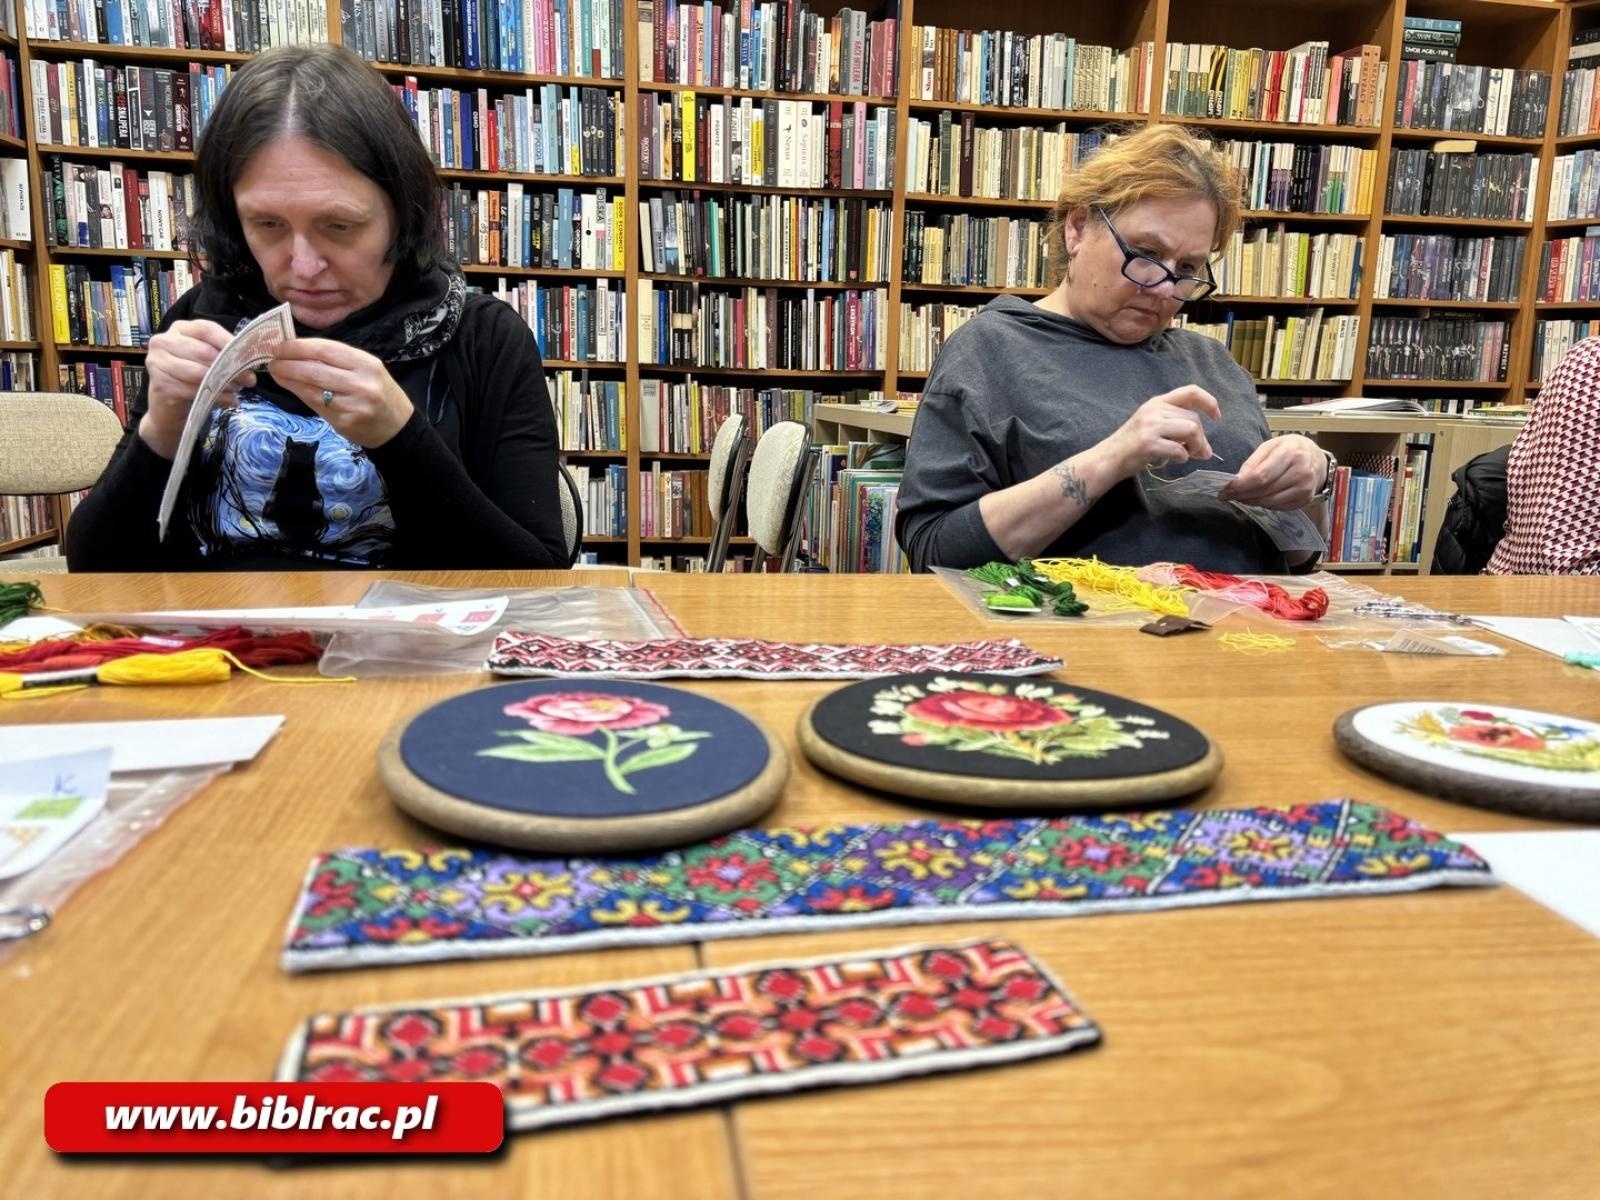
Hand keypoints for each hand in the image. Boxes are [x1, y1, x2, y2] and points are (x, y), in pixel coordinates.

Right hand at [138, 320, 256, 459]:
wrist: (167, 404)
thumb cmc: (192, 377)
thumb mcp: (207, 359)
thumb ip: (223, 353)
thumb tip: (249, 359)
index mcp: (179, 329)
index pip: (206, 329)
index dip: (229, 342)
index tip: (248, 357)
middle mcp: (164, 341)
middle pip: (203, 351)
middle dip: (230, 367)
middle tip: (249, 379)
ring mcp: (157, 362)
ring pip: (199, 372)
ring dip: (224, 383)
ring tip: (237, 389)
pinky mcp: (160, 384)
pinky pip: (194, 390)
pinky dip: (216, 397)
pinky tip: (229, 400)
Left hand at [266, 338, 413, 448]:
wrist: (397, 426)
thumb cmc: (379, 392)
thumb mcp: (366, 369)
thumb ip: (337, 360)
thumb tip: (299, 351)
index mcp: (366, 364)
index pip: (325, 349)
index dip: (298, 347)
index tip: (280, 346)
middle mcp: (361, 383)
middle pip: (314, 369)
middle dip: (287, 363)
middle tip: (272, 360)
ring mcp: (353, 404)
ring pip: (311, 388)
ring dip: (288, 379)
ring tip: (276, 372)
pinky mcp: (344, 422)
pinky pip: (315, 404)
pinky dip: (299, 394)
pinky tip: (292, 388)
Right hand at [1100, 385, 1221, 478]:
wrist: (1108, 459)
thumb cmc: (1132, 444)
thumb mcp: (1153, 425)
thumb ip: (1178, 429)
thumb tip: (1206, 448)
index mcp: (1157, 402)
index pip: (1191, 391)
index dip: (1209, 402)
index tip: (1216, 417)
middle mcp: (1154, 410)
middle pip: (1194, 419)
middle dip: (1201, 438)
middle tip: (1198, 452)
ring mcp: (1150, 426)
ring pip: (1191, 430)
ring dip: (1196, 446)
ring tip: (1189, 455)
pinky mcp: (1148, 444)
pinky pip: (1179, 449)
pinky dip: (1183, 457)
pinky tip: (1175, 460)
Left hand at [1218, 434, 1326, 509]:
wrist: (1316, 457)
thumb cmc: (1289, 449)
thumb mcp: (1270, 446)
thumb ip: (1252, 463)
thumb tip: (1236, 481)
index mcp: (1290, 453)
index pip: (1260, 476)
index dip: (1240, 486)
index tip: (1224, 490)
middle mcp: (1301, 472)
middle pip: (1263, 491)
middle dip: (1241, 495)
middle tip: (1228, 495)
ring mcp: (1305, 488)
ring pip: (1269, 502)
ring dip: (1251, 501)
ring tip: (1242, 495)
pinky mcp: (1306, 499)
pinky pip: (1278, 507)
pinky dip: (1264, 504)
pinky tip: (1259, 497)